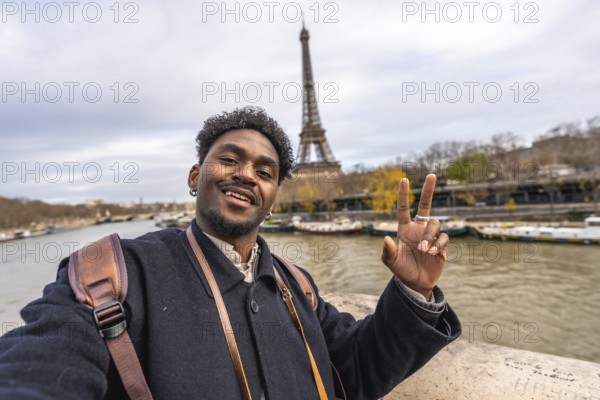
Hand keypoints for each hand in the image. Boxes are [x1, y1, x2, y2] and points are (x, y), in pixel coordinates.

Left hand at [381, 174, 448, 299]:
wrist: (416, 283)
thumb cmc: (401, 270)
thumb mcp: (391, 262)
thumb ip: (387, 251)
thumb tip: (386, 238)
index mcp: (405, 229)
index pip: (404, 208)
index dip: (403, 194)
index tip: (403, 179)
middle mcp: (419, 229)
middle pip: (425, 205)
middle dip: (428, 190)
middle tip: (430, 175)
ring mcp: (431, 236)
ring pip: (435, 224)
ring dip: (429, 235)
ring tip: (423, 250)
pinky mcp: (442, 246)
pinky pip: (444, 237)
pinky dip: (438, 244)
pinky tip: (432, 253)